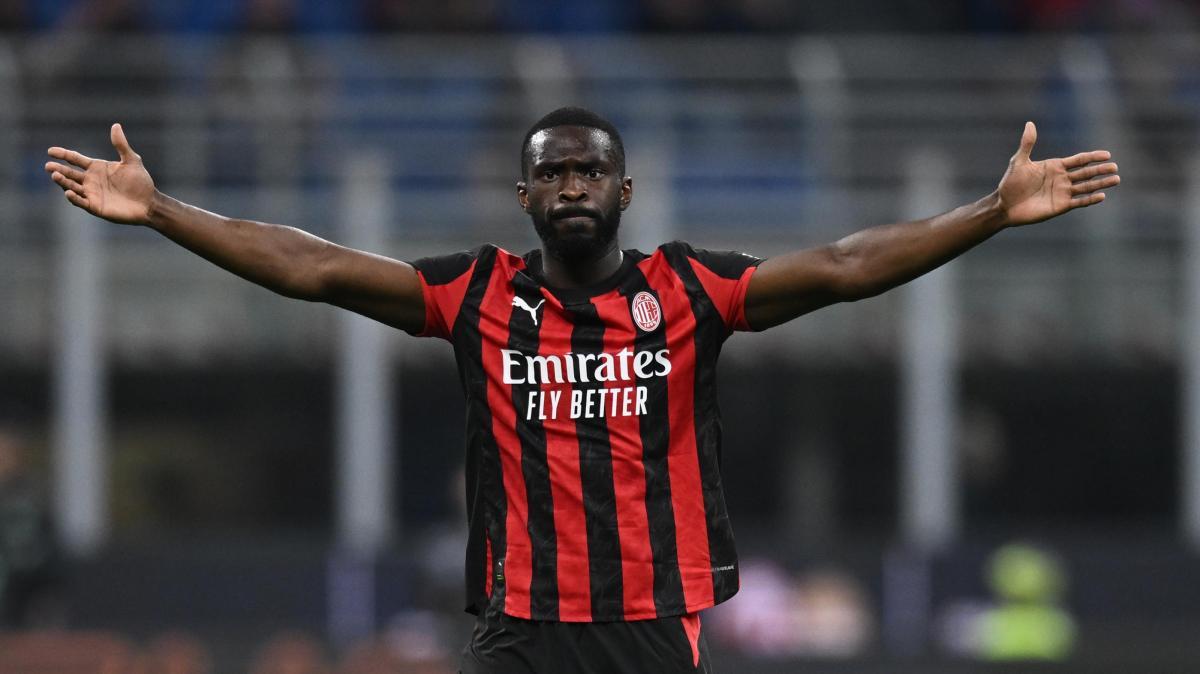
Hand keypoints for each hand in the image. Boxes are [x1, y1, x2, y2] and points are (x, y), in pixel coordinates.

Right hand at [45, 123, 156, 224]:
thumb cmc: (140, 182)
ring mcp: (92, 193)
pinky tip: (68, 192)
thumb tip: (116, 125)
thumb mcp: (131, 161)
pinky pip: (81, 202)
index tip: (51, 151)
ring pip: (72, 186)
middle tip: (48, 166)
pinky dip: (74, 198)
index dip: (63, 154)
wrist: (149, 202)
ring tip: (55, 175)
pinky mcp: (95, 206)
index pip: (75, 159)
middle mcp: (91, 180)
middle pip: (70, 173)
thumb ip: (121, 145)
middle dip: (58, 170)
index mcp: (97, 168)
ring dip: (63, 182)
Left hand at [996, 121, 1119, 226]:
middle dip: (1101, 169)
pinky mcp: (1061, 206)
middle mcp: (1062, 178)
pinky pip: (1079, 201)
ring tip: (1116, 179)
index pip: (1079, 160)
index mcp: (1055, 166)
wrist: (1005, 205)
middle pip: (1086, 172)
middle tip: (1115, 167)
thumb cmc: (1010, 183)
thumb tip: (1030, 123)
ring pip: (1086, 186)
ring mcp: (1063, 192)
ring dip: (1101, 183)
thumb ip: (1027, 144)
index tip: (1107, 154)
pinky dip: (1090, 199)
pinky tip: (1101, 196)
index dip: (1093, 157)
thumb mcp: (1019, 162)